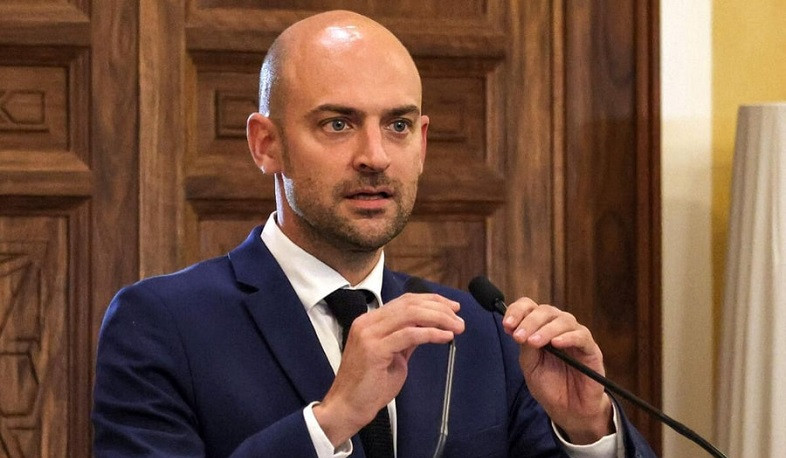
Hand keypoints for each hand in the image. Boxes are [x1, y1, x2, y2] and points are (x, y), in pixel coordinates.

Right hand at [313, 292, 464, 445]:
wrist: (348, 407)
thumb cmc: (369, 387)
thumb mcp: (393, 356)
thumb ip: (407, 340)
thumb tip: (428, 327)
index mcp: (370, 321)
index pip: (405, 301)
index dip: (431, 300)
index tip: (452, 307)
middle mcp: (367, 322)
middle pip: (410, 303)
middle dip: (439, 307)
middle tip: (459, 318)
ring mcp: (369, 334)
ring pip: (411, 314)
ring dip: (439, 318)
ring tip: (457, 327)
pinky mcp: (374, 349)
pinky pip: (408, 335)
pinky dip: (431, 333)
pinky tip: (445, 337)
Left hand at [502, 297, 612, 443]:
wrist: (569, 410)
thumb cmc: (549, 386)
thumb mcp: (530, 367)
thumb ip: (525, 348)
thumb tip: (518, 328)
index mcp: (541, 328)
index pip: (530, 308)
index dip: (517, 311)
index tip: (507, 325)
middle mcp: (558, 328)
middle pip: (545, 310)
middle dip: (529, 321)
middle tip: (519, 336)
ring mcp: (575, 337)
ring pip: (563, 319)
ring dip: (546, 329)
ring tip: (534, 342)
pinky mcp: (591, 349)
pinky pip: (582, 336)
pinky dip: (568, 337)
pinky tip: (556, 344)